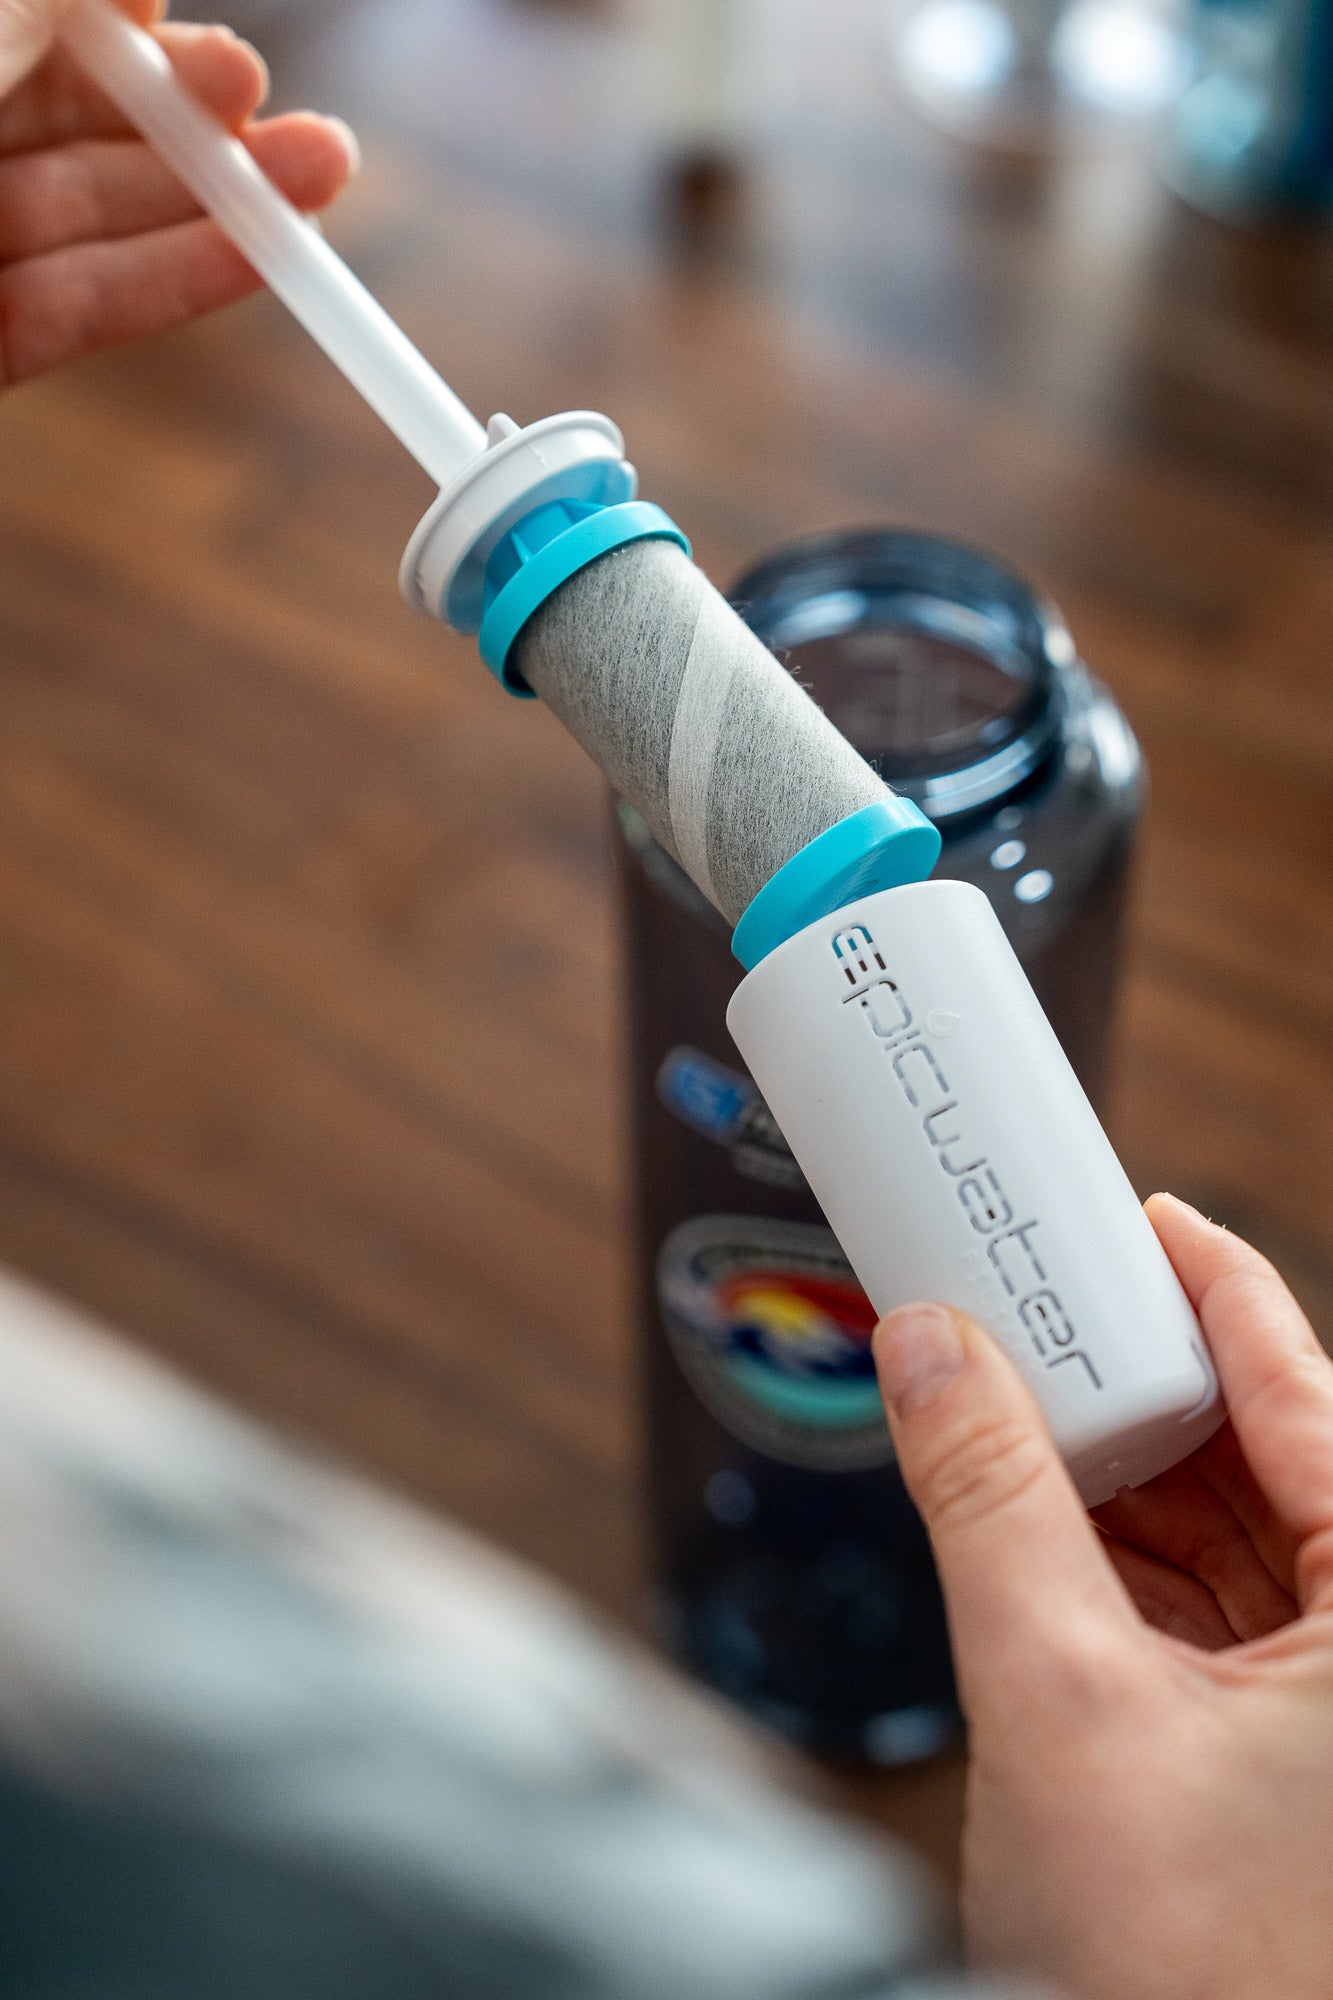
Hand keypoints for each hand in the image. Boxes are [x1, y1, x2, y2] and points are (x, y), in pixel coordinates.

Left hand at [0, 0, 355, 384]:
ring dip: (218, 198)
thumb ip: (34, 5)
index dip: (125, 31)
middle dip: (196, 119)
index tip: (214, 40)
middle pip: (77, 126)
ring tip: (326, 170)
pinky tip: (262, 260)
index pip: (31, 31)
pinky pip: (80, 310)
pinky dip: (176, 286)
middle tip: (293, 110)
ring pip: (93, 217)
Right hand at [874, 1194, 1332, 1999]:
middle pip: (1260, 1456)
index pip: (1309, 1395)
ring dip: (1111, 1469)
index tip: (1141, 1217)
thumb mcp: (1056, 1700)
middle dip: (1139, 1382)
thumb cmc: (1181, 1976)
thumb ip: (986, 1503)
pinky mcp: (1268, 1755)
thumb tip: (932, 1354)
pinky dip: (1106, 1552)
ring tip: (1014, 1393)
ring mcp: (1326, 1708)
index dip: (1218, 1290)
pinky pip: (1192, 1606)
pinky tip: (1029, 1507)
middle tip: (1039, 1303)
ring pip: (1221, 1531)